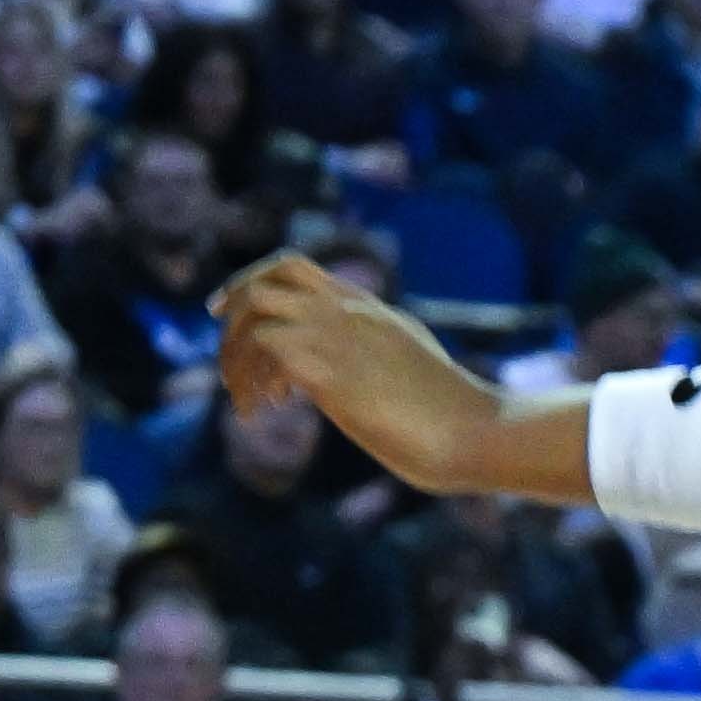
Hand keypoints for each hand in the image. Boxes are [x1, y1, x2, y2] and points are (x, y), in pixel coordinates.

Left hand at [221, 255, 533, 495]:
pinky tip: (268, 409)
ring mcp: (340, 337)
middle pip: (268, 277)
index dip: (251, 283)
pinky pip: (264, 353)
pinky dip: (251, 381)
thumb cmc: (453, 414)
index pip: (294, 268)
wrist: (476, 432)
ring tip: (245, 398)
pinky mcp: (330, 371)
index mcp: (370, 308)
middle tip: (224, 349)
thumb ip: (375, 353)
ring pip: (255, 311)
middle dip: (232, 306)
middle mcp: (350, 312)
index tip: (230, 312)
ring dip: (234, 354)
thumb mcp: (409, 365)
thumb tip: (349, 373)